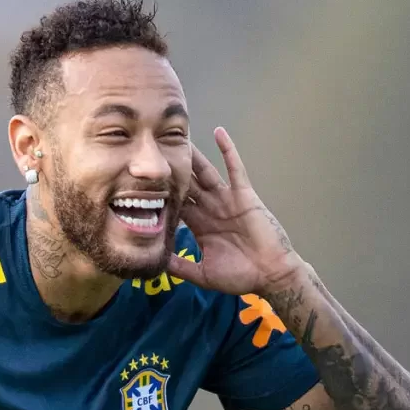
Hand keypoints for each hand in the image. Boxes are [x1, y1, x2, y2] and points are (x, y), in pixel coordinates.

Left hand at [168, 127, 301, 295]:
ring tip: (177, 137)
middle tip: (153, 151)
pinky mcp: (244, 195)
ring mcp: (226, 200)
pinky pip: (235, 169)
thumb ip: (180, 267)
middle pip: (186, 185)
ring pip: (205, 173)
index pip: (175, 205)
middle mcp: (210, 209)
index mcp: (199, 226)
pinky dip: (228, 150)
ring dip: (193, 156)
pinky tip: (218, 132)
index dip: (159, 195)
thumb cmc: (240, 276)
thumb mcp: (203, 274)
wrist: (270, 275)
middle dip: (171, 171)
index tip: (139, 183)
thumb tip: (155, 263)